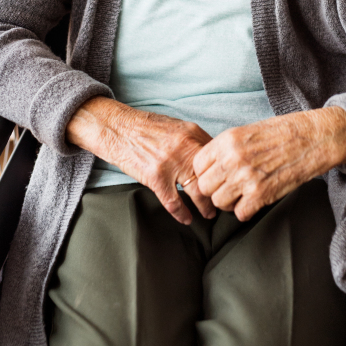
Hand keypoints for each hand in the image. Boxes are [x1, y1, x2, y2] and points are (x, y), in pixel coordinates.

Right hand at [65, 97, 214, 223]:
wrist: (117, 128)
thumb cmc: (146, 128)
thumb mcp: (175, 127)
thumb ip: (194, 141)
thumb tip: (212, 158)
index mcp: (192, 133)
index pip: (217, 157)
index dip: (225, 172)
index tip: (229, 182)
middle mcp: (185, 147)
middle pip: (211, 176)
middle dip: (219, 192)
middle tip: (224, 202)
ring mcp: (170, 163)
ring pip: (197, 191)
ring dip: (205, 206)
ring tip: (209, 214)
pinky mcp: (155, 177)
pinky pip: (174, 202)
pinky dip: (182, 213)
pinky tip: (187, 219)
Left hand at [193, 107, 345, 221]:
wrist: (311, 138)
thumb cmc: (280, 133)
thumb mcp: (246, 132)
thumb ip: (225, 149)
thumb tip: (209, 167)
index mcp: (227, 140)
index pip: (197, 165)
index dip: (205, 172)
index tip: (215, 174)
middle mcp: (232, 159)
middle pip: (204, 187)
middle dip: (215, 189)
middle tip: (228, 186)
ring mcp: (246, 178)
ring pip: (219, 203)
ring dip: (229, 201)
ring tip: (242, 193)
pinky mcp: (261, 195)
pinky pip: (240, 214)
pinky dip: (245, 210)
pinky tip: (254, 200)